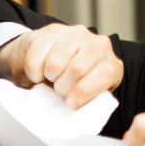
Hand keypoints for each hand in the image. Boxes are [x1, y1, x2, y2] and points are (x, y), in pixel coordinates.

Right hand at [0, 23, 121, 107]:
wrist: (49, 60)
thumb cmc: (70, 84)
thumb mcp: (84, 95)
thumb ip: (86, 102)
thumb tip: (77, 115)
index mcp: (111, 64)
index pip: (104, 75)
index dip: (85, 92)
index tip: (70, 103)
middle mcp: (98, 44)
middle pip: (76, 69)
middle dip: (63, 86)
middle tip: (59, 90)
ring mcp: (76, 34)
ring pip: (55, 64)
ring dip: (48, 77)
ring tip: (51, 77)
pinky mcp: (53, 31)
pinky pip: (36, 59)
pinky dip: (33, 71)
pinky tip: (40, 70)